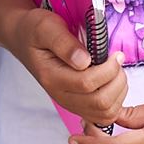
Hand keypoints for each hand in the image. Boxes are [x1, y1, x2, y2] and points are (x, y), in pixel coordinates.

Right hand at [0, 6, 126, 129]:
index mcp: (51, 77)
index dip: (108, 70)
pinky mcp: (78, 104)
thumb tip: (84, 60)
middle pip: (100, 103)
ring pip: (105, 113)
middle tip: (117, 61)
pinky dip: (116, 102)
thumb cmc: (36, 31)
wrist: (25, 39)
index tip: (114, 53)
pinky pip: (103, 116)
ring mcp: (70, 103)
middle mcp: (60, 95)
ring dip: (119, 92)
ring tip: (116, 71)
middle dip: (116, 81)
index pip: (87, 83)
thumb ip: (64, 43)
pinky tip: (113, 83)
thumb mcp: (46, 27)